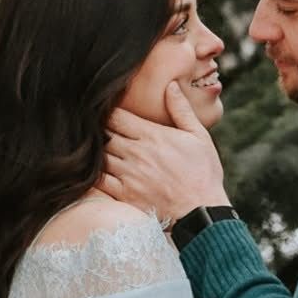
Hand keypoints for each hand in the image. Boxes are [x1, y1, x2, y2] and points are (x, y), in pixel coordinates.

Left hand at [103, 81, 230, 218]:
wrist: (202, 212)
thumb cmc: (203, 173)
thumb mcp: (199, 136)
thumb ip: (181, 109)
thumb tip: (170, 85)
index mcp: (152, 135)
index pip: (116, 116)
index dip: (110, 113)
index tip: (111, 116)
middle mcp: (136, 153)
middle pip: (104, 135)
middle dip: (102, 132)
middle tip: (103, 133)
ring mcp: (128, 175)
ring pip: (99, 156)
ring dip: (98, 153)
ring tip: (102, 153)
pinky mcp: (124, 195)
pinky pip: (98, 181)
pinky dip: (94, 175)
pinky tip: (99, 173)